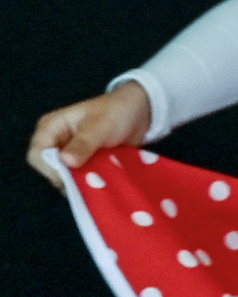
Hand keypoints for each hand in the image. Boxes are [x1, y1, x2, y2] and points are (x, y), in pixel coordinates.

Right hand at [28, 82, 150, 184]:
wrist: (141, 112)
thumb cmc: (116, 112)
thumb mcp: (99, 126)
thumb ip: (83, 144)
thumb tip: (66, 162)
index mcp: (50, 128)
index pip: (37, 156)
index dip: (52, 169)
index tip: (72, 177)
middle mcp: (55, 143)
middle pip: (50, 170)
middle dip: (69, 178)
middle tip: (91, 181)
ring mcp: (69, 156)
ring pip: (66, 177)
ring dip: (82, 182)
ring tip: (100, 182)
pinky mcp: (83, 165)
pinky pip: (81, 179)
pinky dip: (90, 183)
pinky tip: (103, 184)